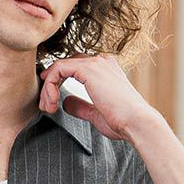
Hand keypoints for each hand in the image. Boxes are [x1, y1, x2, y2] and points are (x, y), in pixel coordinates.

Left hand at [37, 54, 163, 145]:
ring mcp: (95, 62)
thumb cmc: (122, 121)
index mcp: (105, 69)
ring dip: (48, 88)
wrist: (136, 122)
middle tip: (46, 107)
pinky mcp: (88, 68)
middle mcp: (100, 61)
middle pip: (65, 65)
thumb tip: (65, 102)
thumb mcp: (96, 113)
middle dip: (50, 86)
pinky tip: (52, 102)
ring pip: (59, 66)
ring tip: (48, 108)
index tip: (50, 101)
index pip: (74, 67)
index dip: (58, 82)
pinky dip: (50, 85)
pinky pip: (58, 68)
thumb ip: (81, 106)